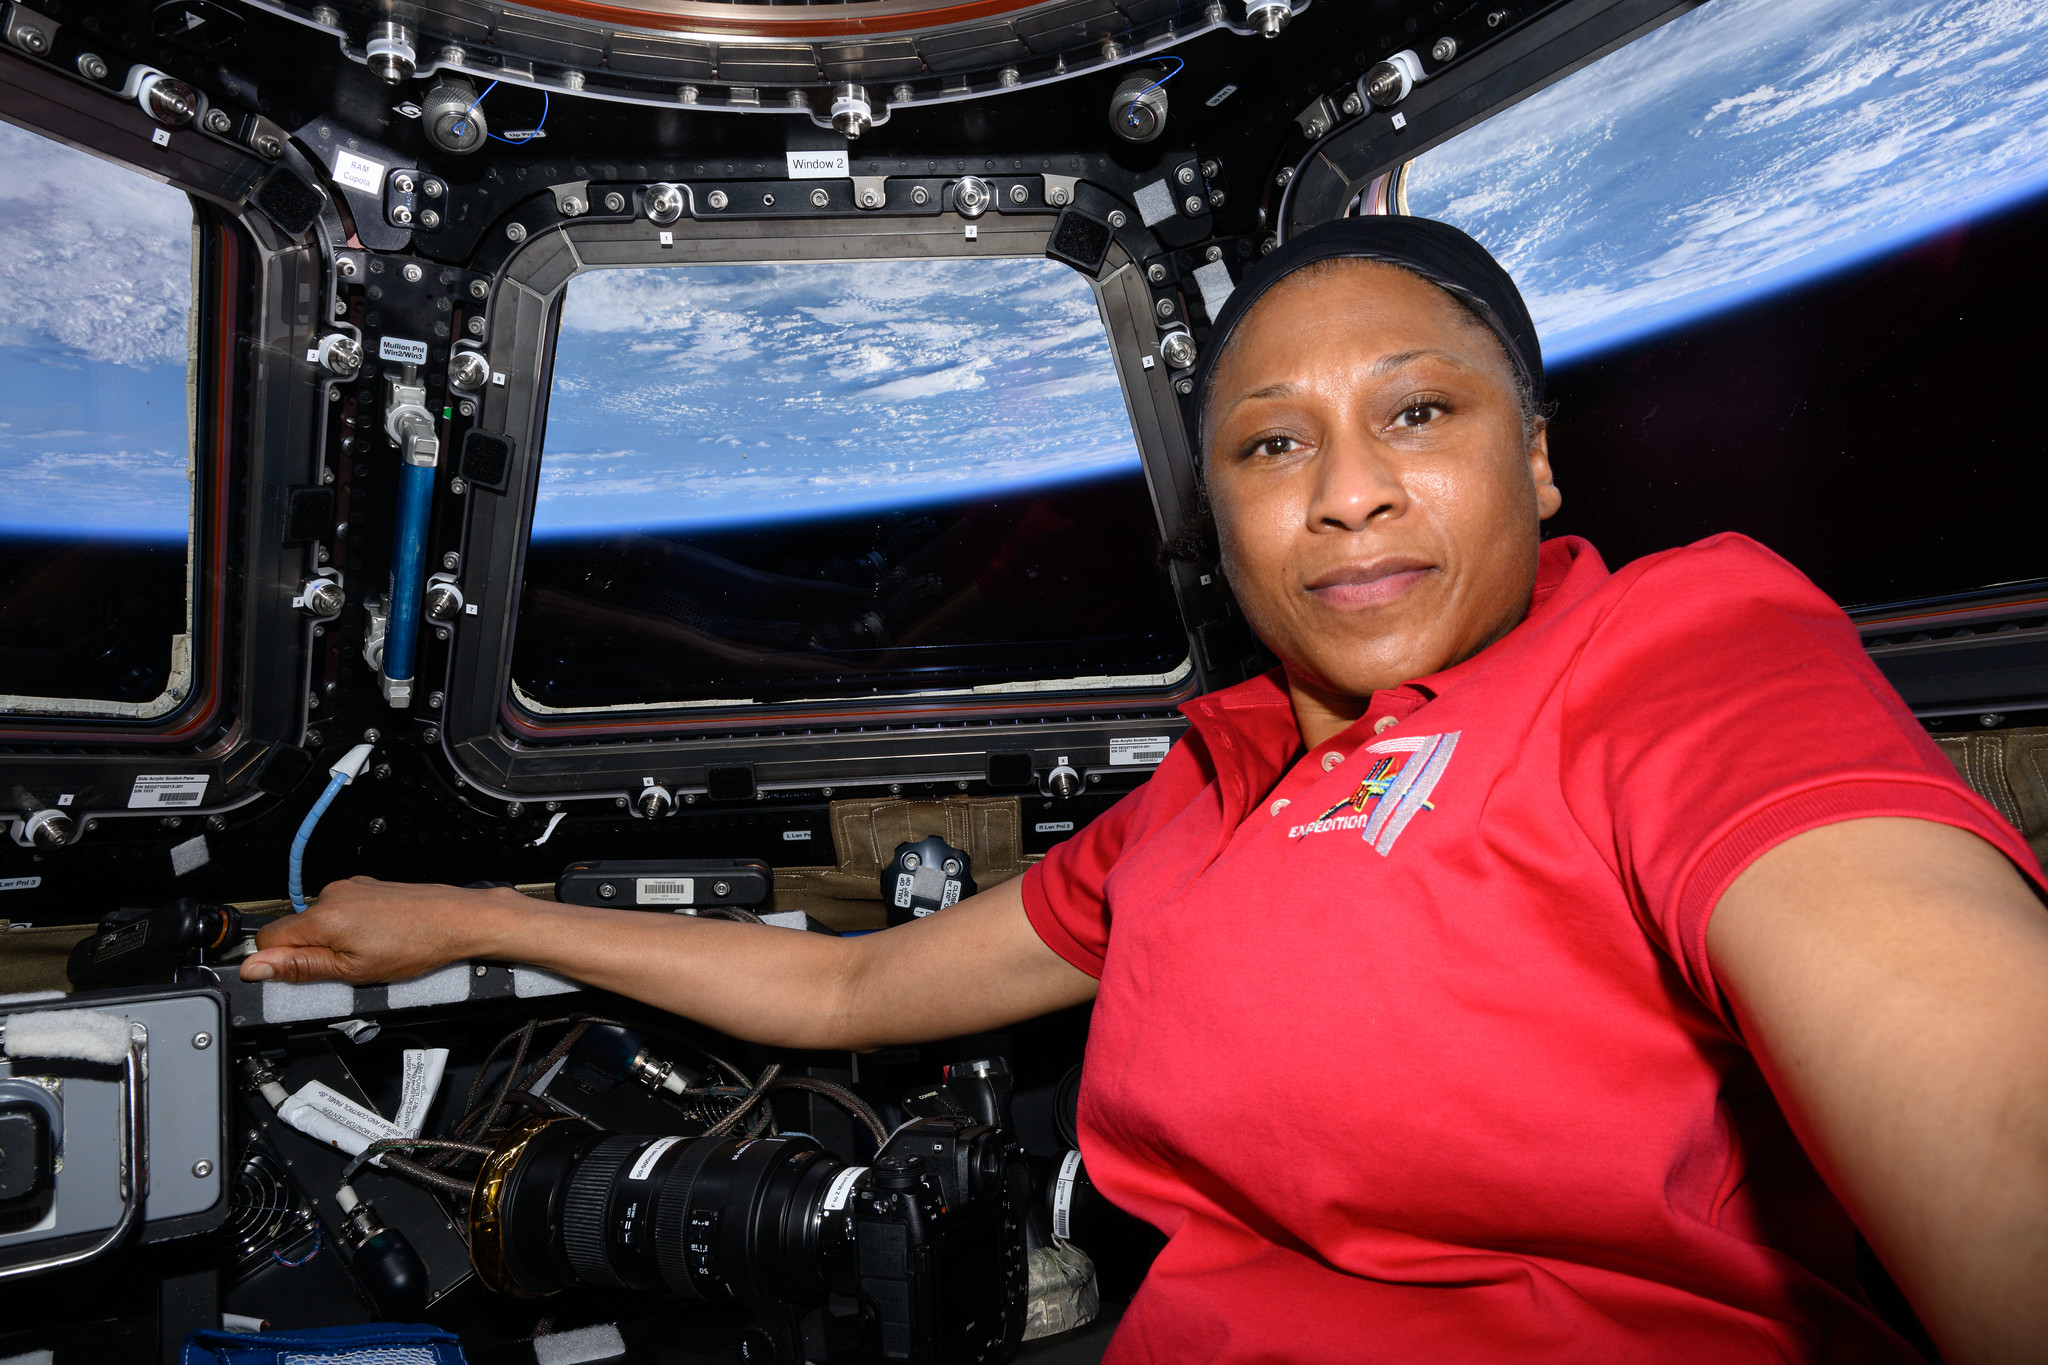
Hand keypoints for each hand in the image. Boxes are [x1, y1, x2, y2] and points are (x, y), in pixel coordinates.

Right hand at [240, 876, 509, 984]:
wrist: (456, 920)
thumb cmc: (415, 945)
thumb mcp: (352, 970)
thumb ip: (299, 967)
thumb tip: (254, 968)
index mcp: (322, 917)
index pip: (267, 939)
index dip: (277, 962)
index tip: (298, 973)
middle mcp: (333, 894)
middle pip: (295, 929)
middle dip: (310, 952)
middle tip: (346, 967)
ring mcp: (352, 887)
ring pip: (320, 921)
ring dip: (333, 940)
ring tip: (368, 952)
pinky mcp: (368, 887)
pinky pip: (342, 911)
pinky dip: (351, 927)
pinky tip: (378, 938)